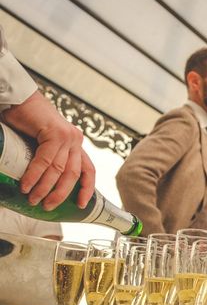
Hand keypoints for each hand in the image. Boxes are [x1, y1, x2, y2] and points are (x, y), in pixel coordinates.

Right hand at [2, 91, 95, 209]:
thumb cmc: (26, 122)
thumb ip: (48, 159)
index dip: (87, 189)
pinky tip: (26, 185)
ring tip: (33, 199)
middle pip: (73, 174)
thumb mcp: (42, 144)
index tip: (82, 205)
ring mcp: (67, 136)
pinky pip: (46, 160)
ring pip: (59, 170)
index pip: (88, 170)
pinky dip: (35, 175)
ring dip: (45, 187)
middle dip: (61, 194)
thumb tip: (38, 185)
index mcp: (75, 144)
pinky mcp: (55, 133)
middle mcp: (75, 140)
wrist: (19, 98)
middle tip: (47, 206)